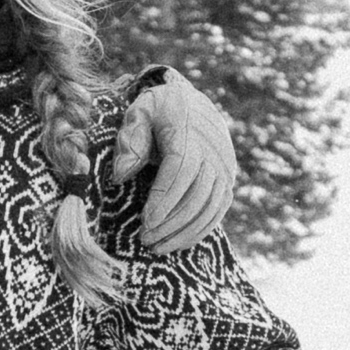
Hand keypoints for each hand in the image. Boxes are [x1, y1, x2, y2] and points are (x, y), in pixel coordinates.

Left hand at [113, 67, 237, 252]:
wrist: (190, 103)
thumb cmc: (158, 111)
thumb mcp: (139, 113)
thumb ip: (130, 140)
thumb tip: (121, 175)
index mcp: (189, 134)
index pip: (181, 170)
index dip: (164, 198)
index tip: (145, 221)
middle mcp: (213, 153)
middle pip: (197, 194)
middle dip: (170, 221)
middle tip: (145, 239)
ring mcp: (225, 168)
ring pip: (209, 207)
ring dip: (184, 232)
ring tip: (157, 247)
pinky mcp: (228, 180)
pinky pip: (218, 210)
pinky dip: (199, 230)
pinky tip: (178, 243)